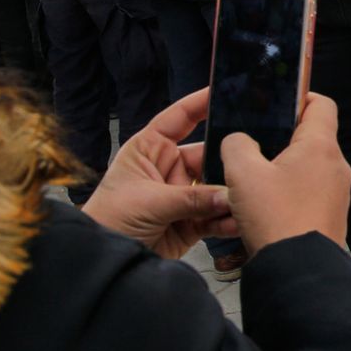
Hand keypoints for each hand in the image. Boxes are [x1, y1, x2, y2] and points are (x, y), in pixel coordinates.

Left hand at [81, 87, 235, 260]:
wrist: (101, 258)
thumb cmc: (108, 220)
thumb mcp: (149, 202)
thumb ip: (192, 198)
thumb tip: (229, 195)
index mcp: (150, 149)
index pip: (179, 119)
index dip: (200, 104)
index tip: (225, 91)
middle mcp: (168, 169)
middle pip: (207, 156)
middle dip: (227, 161)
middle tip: (249, 163)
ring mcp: (181, 196)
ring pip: (216, 188)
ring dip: (231, 194)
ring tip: (248, 198)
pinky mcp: (190, 222)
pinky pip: (216, 216)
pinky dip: (228, 219)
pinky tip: (240, 220)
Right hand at [220, 92, 350, 251]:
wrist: (298, 272)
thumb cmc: (275, 218)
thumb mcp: (242, 173)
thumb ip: (237, 144)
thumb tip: (240, 141)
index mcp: (321, 147)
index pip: (321, 103)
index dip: (299, 96)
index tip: (275, 102)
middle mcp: (336, 166)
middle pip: (313, 136)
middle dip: (283, 136)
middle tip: (254, 141)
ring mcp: (337, 193)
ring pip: (309, 166)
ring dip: (284, 166)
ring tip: (254, 175)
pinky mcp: (330, 215)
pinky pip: (310, 191)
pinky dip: (290, 190)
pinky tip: (266, 202)